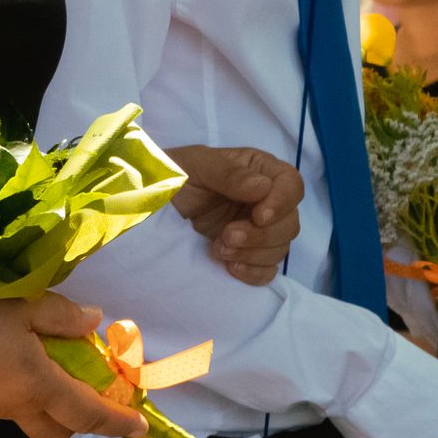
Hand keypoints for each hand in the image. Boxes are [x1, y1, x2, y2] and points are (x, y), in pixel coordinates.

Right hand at [0, 291, 148, 437]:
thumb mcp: (19, 303)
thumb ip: (61, 315)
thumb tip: (94, 323)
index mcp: (38, 384)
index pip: (89, 413)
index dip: (118, 422)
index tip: (141, 428)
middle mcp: (16, 406)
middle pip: (59, 431)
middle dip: (82, 422)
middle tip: (90, 393)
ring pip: (30, 420)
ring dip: (49, 407)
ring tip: (48, 369)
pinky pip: (4, 406)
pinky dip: (21, 394)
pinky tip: (9, 362)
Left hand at [167, 144, 303, 283]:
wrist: (145, 203)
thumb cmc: (171, 174)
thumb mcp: (194, 165)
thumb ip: (228, 172)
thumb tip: (263, 188)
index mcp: (258, 170)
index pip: (291, 185)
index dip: (282, 203)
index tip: (258, 216)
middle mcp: (264, 200)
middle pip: (289, 223)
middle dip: (260, 234)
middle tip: (227, 235)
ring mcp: (257, 229)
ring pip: (280, 248)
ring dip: (253, 254)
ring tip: (218, 248)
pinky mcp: (248, 253)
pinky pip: (268, 270)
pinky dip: (254, 272)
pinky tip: (231, 267)